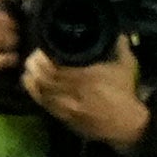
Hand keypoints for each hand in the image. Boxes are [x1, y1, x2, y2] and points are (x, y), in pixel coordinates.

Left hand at [22, 42, 151, 152]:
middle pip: (44, 77)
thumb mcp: (126, 66)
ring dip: (32, 77)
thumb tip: (117, 32)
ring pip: (40, 90)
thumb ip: (120, 47)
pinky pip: (42, 102)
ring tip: (30, 67)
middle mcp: (73, 91)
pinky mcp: (62, 116)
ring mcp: (65, 105)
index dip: (44, 57)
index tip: (43, 48)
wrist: (123, 124)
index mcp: (87, 77)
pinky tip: (31, 82)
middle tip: (35, 55)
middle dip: (35, 64)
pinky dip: (33, 91)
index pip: (56, 67)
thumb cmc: (124, 93)